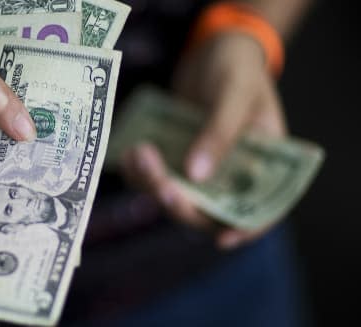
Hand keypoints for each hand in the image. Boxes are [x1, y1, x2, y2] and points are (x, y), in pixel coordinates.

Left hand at [121, 33, 286, 248]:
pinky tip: (127, 153)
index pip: (260, 207)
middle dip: (182, 204)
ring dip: (154, 184)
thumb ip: (219, 133)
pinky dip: (139, 171)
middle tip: (160, 183)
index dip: (244, 228)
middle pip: (208, 210)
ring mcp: (200, 168)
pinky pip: (155, 176)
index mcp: (263, 163)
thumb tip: (196, 175)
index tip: (222, 239)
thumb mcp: (233, 94)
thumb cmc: (236, 67)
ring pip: (177, 196)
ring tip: (138, 153)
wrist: (214, 49)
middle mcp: (231, 174)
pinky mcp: (175, 158)